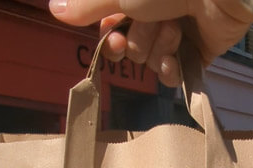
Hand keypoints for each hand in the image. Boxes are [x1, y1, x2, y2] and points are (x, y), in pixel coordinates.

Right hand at [48, 1, 252, 85]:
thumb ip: (87, 5)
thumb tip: (54, 8)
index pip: (110, 26)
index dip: (111, 37)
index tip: (115, 38)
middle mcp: (154, 10)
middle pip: (131, 46)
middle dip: (141, 38)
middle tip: (155, 20)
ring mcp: (177, 30)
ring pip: (151, 60)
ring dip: (160, 47)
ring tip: (176, 27)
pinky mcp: (198, 49)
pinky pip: (174, 75)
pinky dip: (173, 70)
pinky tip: (177, 58)